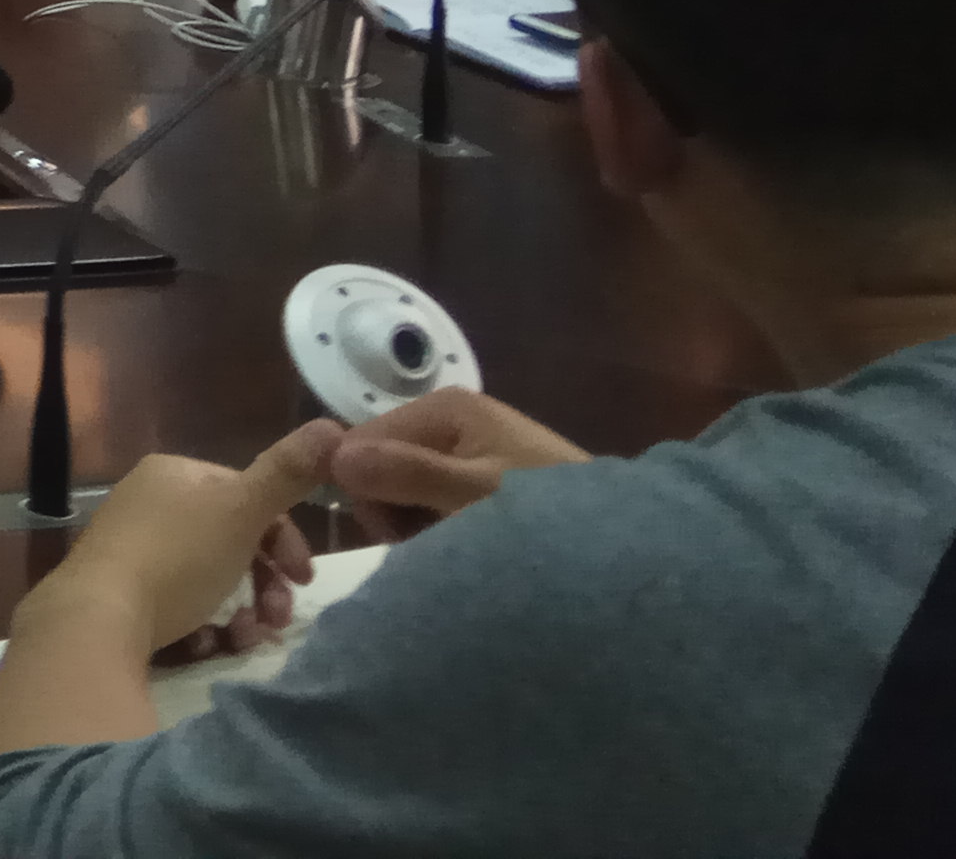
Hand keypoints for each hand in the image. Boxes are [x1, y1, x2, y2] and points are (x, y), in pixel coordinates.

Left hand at [46, 421, 339, 660]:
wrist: (99, 618)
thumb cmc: (177, 557)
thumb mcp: (241, 510)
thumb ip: (287, 474)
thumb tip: (333, 427)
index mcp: (175, 474)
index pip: (246, 495)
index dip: (284, 537)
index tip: (305, 579)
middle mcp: (149, 503)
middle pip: (230, 541)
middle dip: (265, 582)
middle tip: (280, 618)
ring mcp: (131, 549)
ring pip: (210, 578)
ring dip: (242, 609)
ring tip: (247, 638)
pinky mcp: (122, 594)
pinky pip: (180, 605)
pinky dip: (205, 626)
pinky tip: (211, 645)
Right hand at [329, 387, 587, 537]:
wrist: (620, 543)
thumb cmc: (550, 518)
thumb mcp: (477, 498)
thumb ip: (409, 474)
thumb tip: (335, 456)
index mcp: (444, 408)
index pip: (359, 442)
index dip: (366, 492)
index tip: (398, 535)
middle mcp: (449, 416)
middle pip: (378, 461)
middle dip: (391, 507)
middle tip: (430, 545)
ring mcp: (466, 443)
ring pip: (401, 483)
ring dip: (414, 520)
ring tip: (453, 546)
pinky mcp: (481, 471)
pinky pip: (430, 494)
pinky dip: (436, 522)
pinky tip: (463, 542)